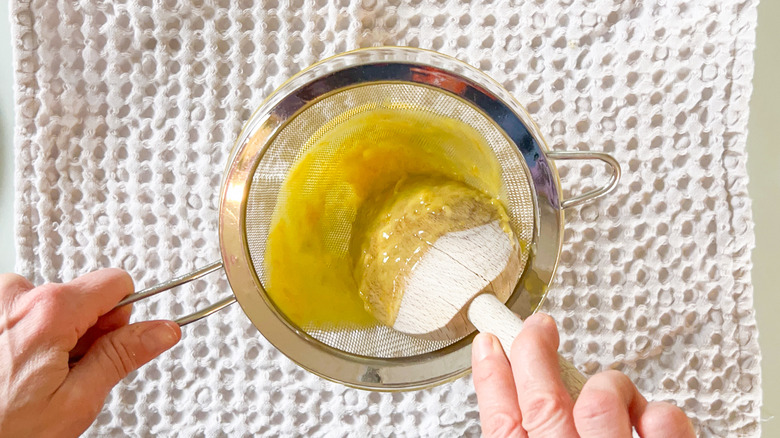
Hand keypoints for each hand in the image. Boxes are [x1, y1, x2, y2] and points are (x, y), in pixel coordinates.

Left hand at [0, 269, 180, 437]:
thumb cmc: (3, 431)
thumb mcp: (75, 401)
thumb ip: (122, 356)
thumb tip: (162, 330)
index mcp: (50, 311)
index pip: (115, 283)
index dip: (122, 317)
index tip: (110, 344)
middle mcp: (17, 294)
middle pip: (80, 296)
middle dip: (83, 332)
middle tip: (63, 374)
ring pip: (48, 305)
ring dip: (50, 336)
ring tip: (30, 376)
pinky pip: (18, 309)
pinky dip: (22, 336)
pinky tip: (11, 369)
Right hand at [472, 313, 694, 437]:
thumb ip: (537, 435)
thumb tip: (518, 396)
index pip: (502, 426)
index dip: (491, 379)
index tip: (489, 345)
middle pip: (542, 404)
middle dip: (534, 353)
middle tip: (536, 327)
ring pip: (599, 407)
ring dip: (606, 386)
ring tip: (610, 388)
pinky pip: (662, 432)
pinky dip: (662, 417)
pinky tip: (656, 415)